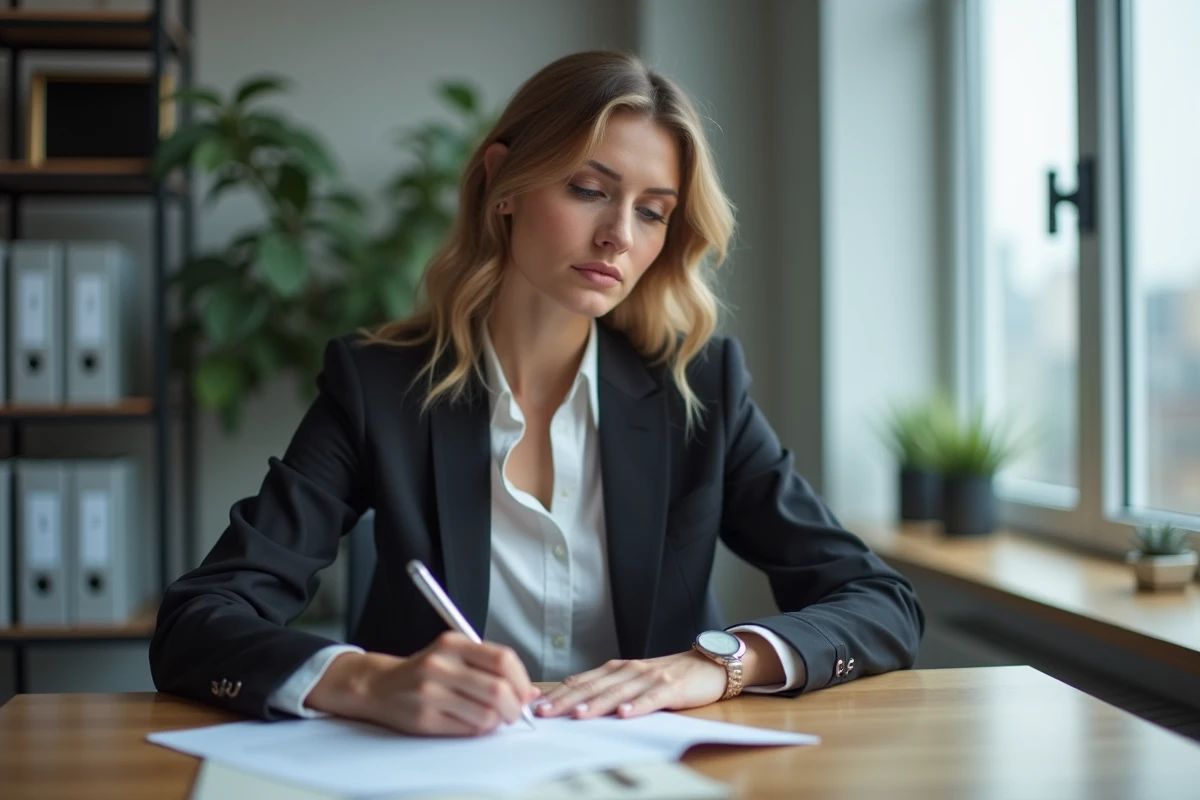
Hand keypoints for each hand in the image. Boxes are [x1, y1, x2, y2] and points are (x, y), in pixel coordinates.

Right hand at [306, 632, 538, 736]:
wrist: (379, 686)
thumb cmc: (425, 671)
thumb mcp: (454, 653)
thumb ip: (490, 666)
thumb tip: (530, 691)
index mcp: (452, 643)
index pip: (502, 659)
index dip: (522, 679)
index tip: (525, 692)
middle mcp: (440, 665)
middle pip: (498, 690)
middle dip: (514, 706)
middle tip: (513, 711)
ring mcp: (430, 693)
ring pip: (486, 714)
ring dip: (497, 721)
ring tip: (493, 718)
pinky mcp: (424, 718)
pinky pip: (467, 729)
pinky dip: (479, 729)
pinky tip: (474, 722)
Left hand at [534, 650, 727, 719]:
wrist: (707, 665)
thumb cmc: (667, 677)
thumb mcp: (633, 680)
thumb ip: (607, 688)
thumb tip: (573, 701)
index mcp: (617, 669)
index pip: (582, 681)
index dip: (559, 693)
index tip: (537, 706)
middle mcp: (629, 670)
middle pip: (593, 686)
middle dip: (567, 700)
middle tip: (545, 713)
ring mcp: (650, 678)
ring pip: (618, 692)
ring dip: (596, 703)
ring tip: (578, 714)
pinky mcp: (671, 688)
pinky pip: (651, 698)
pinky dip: (637, 706)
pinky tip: (624, 714)